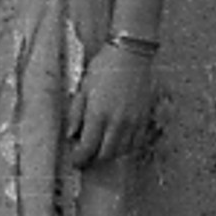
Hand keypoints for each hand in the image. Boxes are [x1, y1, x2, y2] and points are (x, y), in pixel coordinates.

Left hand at [67, 46, 157, 166]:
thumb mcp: (82, 89)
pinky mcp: (145, 118)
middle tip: (85, 157)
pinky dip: (126, 146)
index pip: (88, 147)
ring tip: (100, 149)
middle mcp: (118, 122)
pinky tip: (117, 141)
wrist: (131, 55)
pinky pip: (136, 142)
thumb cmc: (103, 68)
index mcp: (98, 114)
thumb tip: (70, 135)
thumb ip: (75, 114)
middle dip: (94, 159)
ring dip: (110, 153)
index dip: (79, 158)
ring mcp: (134, 121)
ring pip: (122, 151)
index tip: (75, 160)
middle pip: (106, 154)